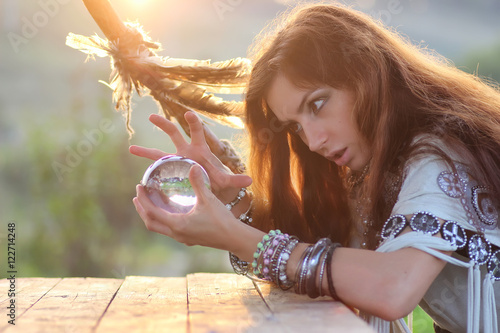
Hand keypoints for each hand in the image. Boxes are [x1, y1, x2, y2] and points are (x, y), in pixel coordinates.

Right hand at [129, 112, 251, 203]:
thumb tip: (249, 181)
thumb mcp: (225, 181)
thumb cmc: (217, 180)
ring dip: (146, 151)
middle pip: (173, 134)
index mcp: (199, 149)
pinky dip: (148, 170)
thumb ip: (235, 181)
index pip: (197, 132)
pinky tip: (137, 174)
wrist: (210, 187)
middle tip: (152, 116)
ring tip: (131, 149)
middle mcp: (186, 151)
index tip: (188, 113)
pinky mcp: (170, 171)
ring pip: (159, 153)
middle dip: (164, 125)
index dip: (194, 122)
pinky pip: (156, 169)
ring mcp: (176, 160)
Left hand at [133, 164, 241, 250]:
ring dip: (152, 215)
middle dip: (142, 209)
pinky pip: (169, 229)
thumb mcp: (208, 199)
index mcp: (177, 224)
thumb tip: (193, 166)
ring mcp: (183, 238)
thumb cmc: (221, 220)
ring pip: (159, 228)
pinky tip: (170, 211)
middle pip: (151, 223)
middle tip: (138, 196)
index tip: (138, 187)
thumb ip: (198, 182)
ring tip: (150, 202)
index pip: (152, 211)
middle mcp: (177, 234)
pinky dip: (163, 219)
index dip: (143, 199)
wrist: (234, 238)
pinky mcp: (189, 239)